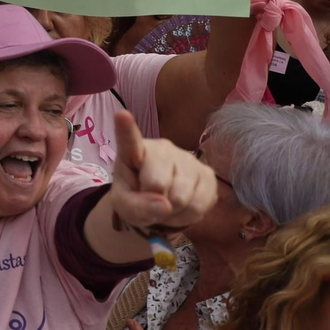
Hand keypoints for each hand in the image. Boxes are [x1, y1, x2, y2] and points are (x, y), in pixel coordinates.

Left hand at [109, 111, 216, 231]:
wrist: (160, 202)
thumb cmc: (136, 196)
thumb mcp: (124, 206)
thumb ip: (135, 207)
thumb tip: (165, 206)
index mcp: (134, 151)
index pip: (130, 139)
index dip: (126, 128)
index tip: (122, 115)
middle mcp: (162, 148)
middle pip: (158, 184)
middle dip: (154, 201)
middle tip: (151, 199)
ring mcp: (187, 158)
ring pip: (182, 197)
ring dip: (173, 211)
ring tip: (166, 203)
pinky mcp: (207, 173)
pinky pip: (200, 204)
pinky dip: (189, 215)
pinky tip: (182, 206)